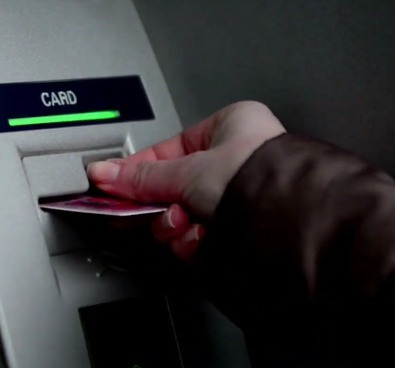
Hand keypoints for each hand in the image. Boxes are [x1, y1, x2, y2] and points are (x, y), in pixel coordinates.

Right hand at [87, 101, 285, 260]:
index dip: (138, 171)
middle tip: (159, 211)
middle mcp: (236, 158)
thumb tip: (105, 173)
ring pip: (186, 215)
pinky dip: (196, 242)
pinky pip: (202, 234)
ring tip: (187, 225)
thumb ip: (140, 177)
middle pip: (174, 187)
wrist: (288, 220)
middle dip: (165, 207)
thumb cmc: (257, 179)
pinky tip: (201, 240)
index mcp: (228, 127)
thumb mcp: (185, 172)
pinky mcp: (243, 227)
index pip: (166, 150)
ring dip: (178, 227)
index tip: (113, 186)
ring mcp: (240, 194)